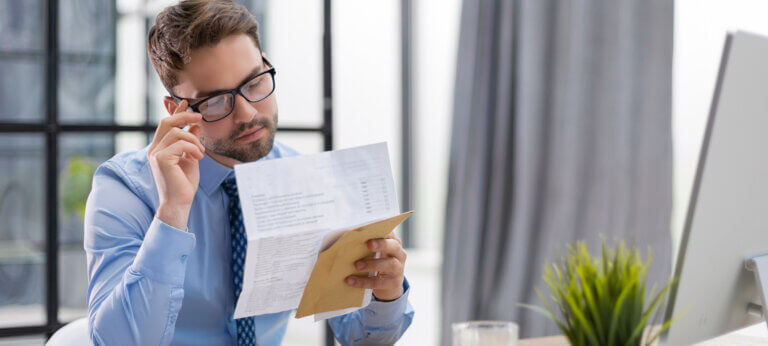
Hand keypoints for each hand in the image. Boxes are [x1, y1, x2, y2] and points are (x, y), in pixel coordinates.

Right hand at [148, 100, 204, 229]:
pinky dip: (192, 148)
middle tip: (200, 117)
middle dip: (184, 116)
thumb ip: (190, 142)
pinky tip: (198, 157)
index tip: (186, 102)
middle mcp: (154, 149)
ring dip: (192, 139)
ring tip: (201, 151)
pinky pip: (179, 144)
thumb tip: (195, 126)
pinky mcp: (161, 159)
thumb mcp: (190, 158)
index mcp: (159, 148)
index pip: (166, 124)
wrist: (179, 203)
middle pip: (166, 122)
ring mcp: (156, 154)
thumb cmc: (184, 184)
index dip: (175, 111)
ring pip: (175, 132)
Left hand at [345, 232, 406, 300]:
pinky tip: (351, 281)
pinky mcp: (393, 283)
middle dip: (382, 244)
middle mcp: (399, 254)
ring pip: (389, 265)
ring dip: (372, 264)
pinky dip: (364, 282)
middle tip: (368, 244)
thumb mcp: (375, 252)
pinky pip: (379, 282)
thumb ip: (367, 243)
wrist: (388, 285)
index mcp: (394, 242)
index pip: (390, 233)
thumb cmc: (377, 262)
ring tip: (357, 265)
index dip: (383, 230)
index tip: (371, 228)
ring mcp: (398, 269)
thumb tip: (345, 235)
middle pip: (394, 246)